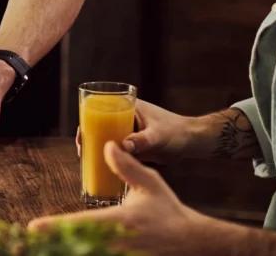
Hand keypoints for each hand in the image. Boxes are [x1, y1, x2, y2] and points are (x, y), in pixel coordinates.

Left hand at [30, 142, 207, 254]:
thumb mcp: (150, 183)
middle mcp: (118, 243)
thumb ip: (127, 166)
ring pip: (87, 254)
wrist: (193, 243)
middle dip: (53, 244)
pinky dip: (83, 253)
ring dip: (65, 250)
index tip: (33, 226)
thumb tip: (107, 145)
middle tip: (24, 244)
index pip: (81, 223)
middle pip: (77, 246)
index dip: (54, 226)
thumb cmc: (169, 211)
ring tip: (40, 247)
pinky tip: (66, 250)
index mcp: (120, 221)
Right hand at [76, 99, 195, 164]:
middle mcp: (127, 118)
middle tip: (83, 151)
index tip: (82, 134)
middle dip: (91, 137)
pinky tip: (104, 168)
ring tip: (89, 161)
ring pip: (110, 139)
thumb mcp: (158, 135)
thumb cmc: (177, 132)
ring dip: (100, 148)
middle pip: (102, 126)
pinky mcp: (137, 146)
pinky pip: (120, 151)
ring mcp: (132, 132)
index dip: (89, 120)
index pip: (102, 109)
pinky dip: (112, 157)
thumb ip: (141, 141)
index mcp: (129, 107)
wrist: (193, 142)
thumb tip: (122, 147)